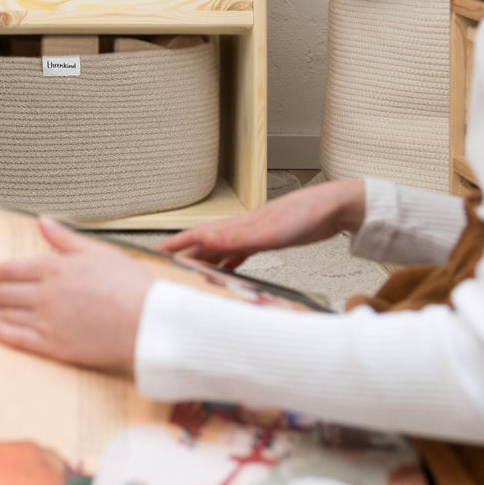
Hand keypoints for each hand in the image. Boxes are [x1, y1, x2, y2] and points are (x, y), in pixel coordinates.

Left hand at [0, 217, 151, 374]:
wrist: (149, 322)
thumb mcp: (98, 252)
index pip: (13, 268)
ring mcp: (48, 320)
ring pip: (5, 314)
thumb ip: (66, 239)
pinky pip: (18, 338)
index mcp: (56, 268)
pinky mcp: (56, 346)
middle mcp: (46, 293)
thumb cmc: (131, 287)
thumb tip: (44, 222)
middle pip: (3, 291)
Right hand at [156, 179, 365, 269]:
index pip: (195, 237)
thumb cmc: (304, 215)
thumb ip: (236, 238)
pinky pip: (241, 256)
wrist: (331, 208)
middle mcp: (239, 230)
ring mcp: (252, 235)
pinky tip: (228, 275)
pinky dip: (229, 266)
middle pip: (203, 245)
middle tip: (162, 269)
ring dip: (204, 263)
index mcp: (234, 227)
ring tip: (189, 276)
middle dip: (182, 256)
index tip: (152, 254)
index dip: (173, 246)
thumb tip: (204, 241)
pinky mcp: (267, 242)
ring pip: (220, 252)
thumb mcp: (269, 232)